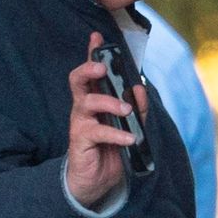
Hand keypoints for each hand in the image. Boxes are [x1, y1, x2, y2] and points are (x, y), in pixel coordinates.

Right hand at [65, 31, 149, 209]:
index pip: (91, 72)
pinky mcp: (80, 140)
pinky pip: (97, 131)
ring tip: (127, 110)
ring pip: (87, 102)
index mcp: (93, 99)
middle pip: (77, 80)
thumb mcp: (129, 126)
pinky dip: (116, 134)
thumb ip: (137, 108)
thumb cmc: (110, 149)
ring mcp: (80, 123)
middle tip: (103, 68)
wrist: (97, 181)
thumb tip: (140, 89)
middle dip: (88, 69)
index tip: (97, 36)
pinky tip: (129, 138)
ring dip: (109, 103)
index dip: (92, 53)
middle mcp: (83, 107)